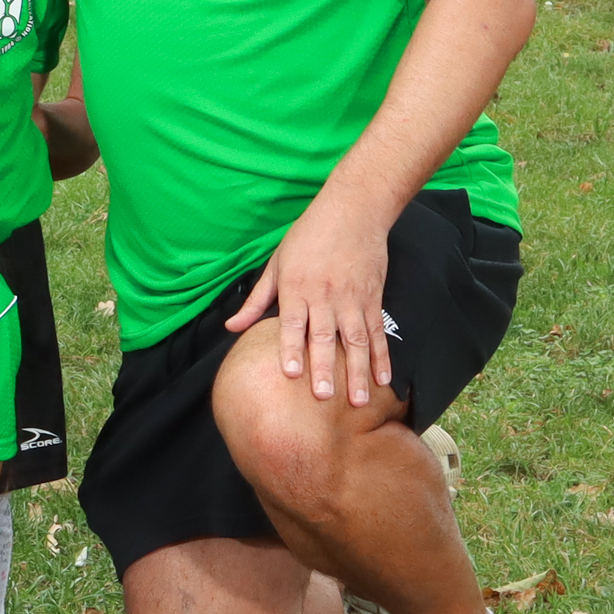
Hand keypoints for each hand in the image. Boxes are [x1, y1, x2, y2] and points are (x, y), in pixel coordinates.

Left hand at [223, 191, 390, 406]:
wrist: (353, 212)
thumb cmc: (307, 237)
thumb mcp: (276, 264)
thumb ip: (256, 300)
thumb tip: (230, 328)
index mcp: (296, 288)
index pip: (293, 324)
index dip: (292, 349)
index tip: (291, 374)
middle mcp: (325, 296)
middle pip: (324, 337)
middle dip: (323, 369)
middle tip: (323, 397)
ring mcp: (352, 299)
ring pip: (355, 341)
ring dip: (356, 372)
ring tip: (356, 401)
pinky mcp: (373, 299)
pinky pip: (377, 333)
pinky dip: (382, 357)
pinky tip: (383, 379)